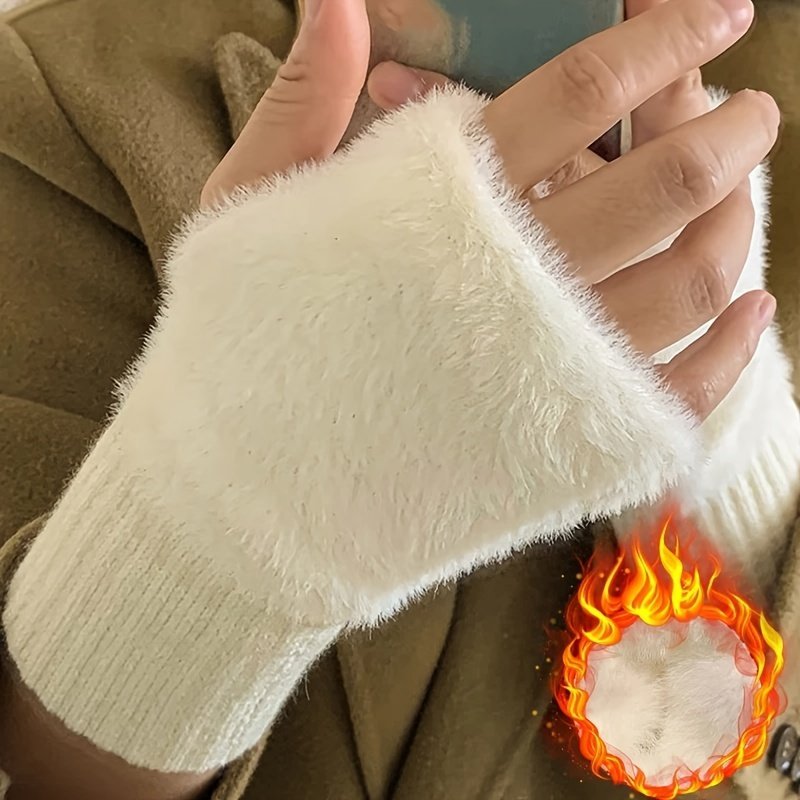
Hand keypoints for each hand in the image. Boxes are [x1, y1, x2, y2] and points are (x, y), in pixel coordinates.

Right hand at [204, 0, 775, 422]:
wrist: (250, 485)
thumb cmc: (242, 343)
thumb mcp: (250, 208)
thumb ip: (306, 98)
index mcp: (439, 206)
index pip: (584, 91)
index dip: (663, 35)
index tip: (712, 10)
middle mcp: (513, 284)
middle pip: (666, 182)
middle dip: (728, 131)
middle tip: (746, 108)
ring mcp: (550, 373)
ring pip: (695, 283)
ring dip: (739, 226)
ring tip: (741, 198)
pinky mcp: (564, 447)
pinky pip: (681, 390)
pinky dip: (732, 349)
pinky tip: (749, 313)